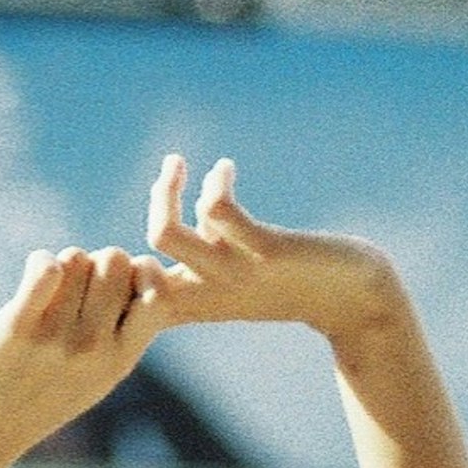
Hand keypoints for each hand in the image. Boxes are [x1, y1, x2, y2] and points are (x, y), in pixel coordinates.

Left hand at [0, 246, 169, 459]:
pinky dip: (40, 261)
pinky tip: (33, 275)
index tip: (121, 279)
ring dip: (63, 265)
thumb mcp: (99, 376)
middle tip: (77, 284)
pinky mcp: (19, 327)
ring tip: (50, 289)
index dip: (143, 272)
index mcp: (121, 360)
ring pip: (77, 258)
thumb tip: (149, 270)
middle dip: (96, 262)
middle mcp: (95, 348)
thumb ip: (125, 333)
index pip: (159, 294)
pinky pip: (46, 268)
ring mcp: (57, 338)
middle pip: (116, 261)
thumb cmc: (44, 395)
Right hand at [143, 156, 399, 338]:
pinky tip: (227, 171)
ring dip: (166, 188)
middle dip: (142, 216)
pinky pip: (217, 209)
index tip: (135, 224)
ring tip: (179, 163)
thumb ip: (206, 256)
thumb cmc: (293, 285)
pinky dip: (214, 182)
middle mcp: (206, 294)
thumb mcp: (236, 279)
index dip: (110, 273)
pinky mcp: (264, 253)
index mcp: (193, 305)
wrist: (356, 301)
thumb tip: (188, 220)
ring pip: (164, 233)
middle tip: (166, 175)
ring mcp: (233, 274)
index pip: (129, 298)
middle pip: (132, 266)